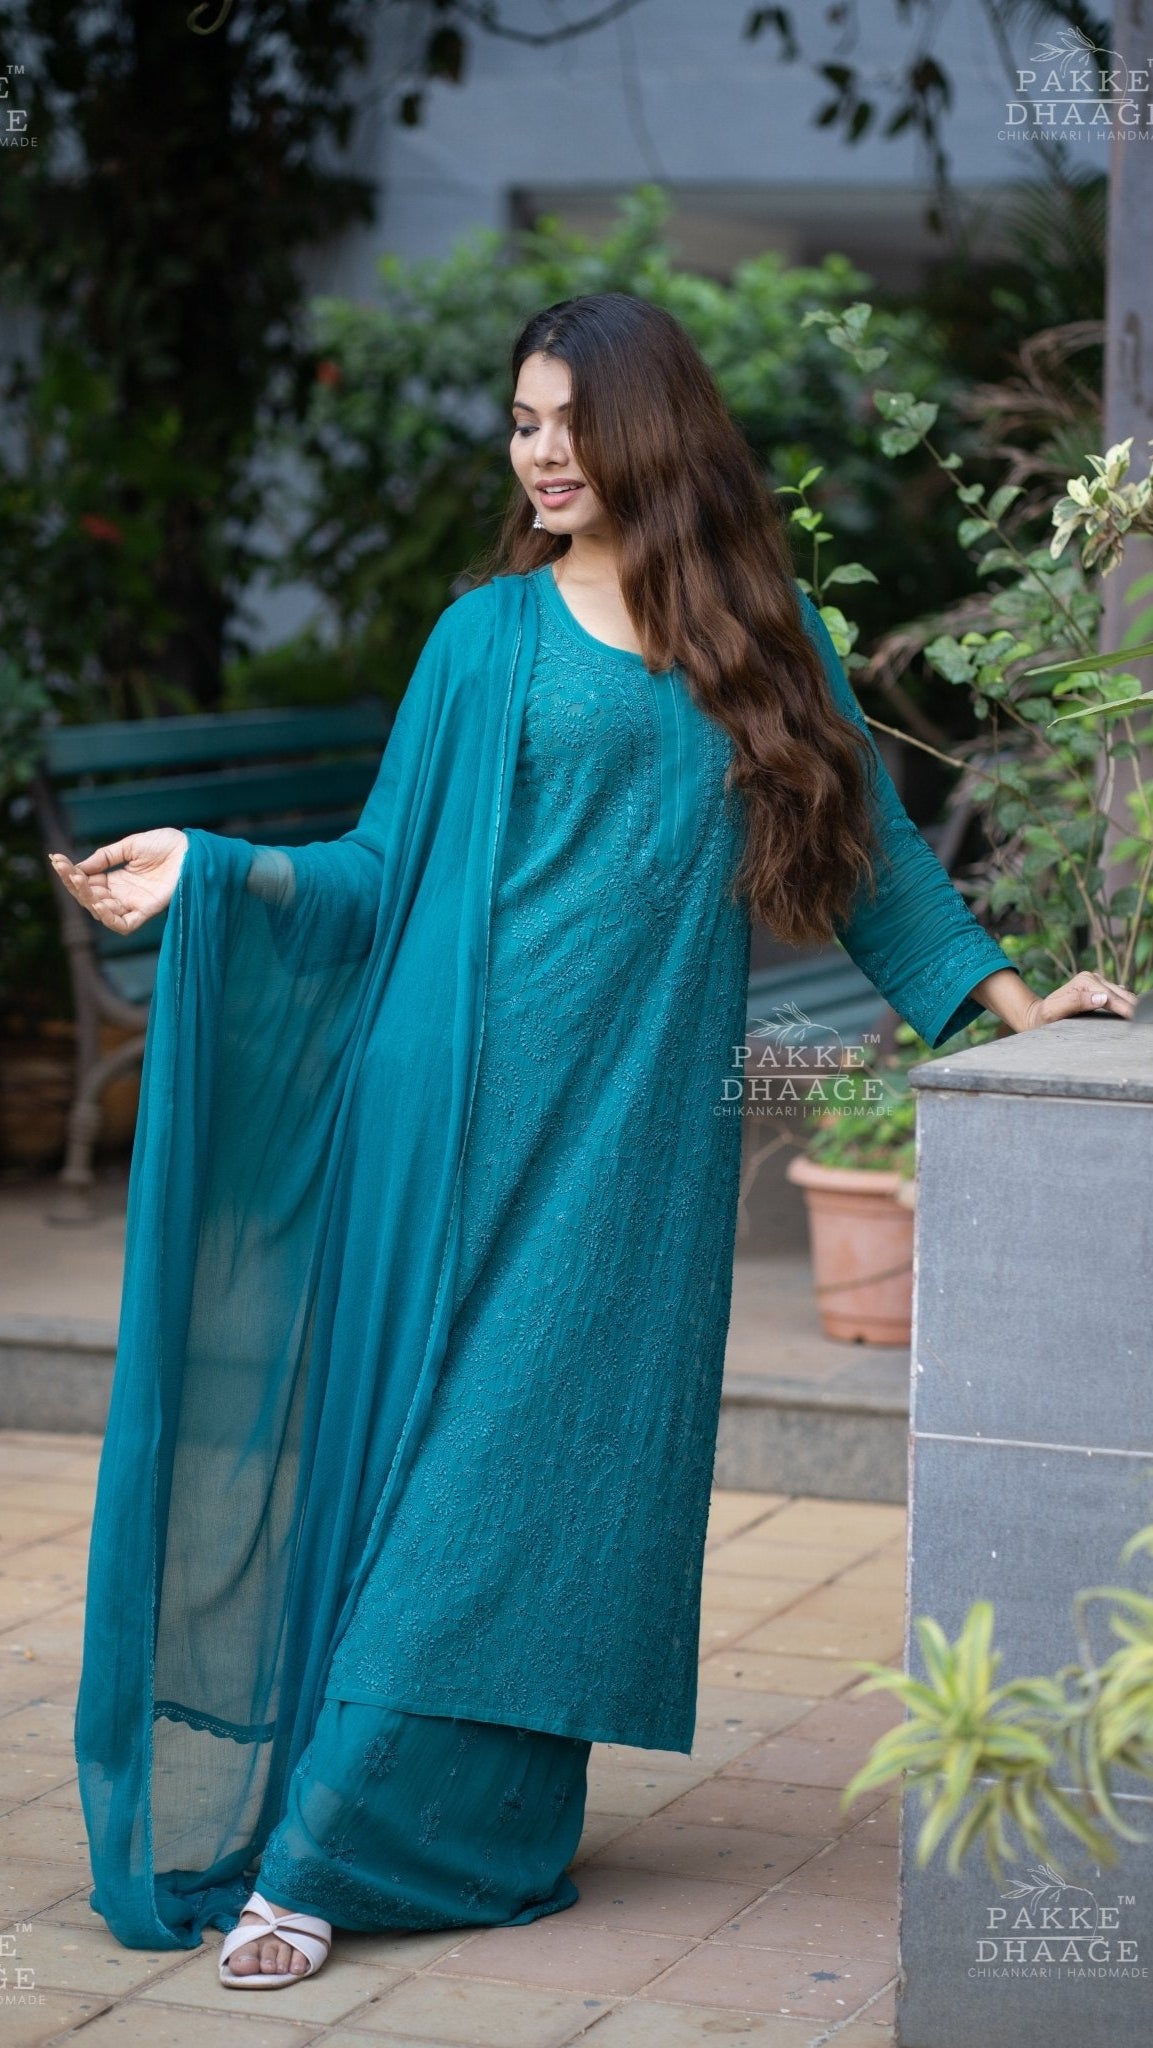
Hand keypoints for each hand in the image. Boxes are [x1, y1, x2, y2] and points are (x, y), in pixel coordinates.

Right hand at [47, 828, 188, 933]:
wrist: (192, 850)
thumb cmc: (166, 846)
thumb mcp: (130, 846)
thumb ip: (105, 857)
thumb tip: (79, 866)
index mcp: (118, 879)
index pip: (88, 882)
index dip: (71, 874)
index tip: (56, 860)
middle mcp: (123, 894)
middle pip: (90, 897)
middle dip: (75, 884)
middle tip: (66, 870)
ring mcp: (134, 904)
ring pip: (102, 911)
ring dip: (87, 898)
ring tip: (80, 882)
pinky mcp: (146, 912)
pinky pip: (124, 924)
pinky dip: (109, 918)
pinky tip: (97, 903)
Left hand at [1019, 969, 1136, 1028]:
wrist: (1037, 1014)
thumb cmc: (1044, 1016)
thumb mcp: (1054, 1011)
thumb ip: (1076, 1002)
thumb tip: (1103, 998)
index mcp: (1085, 981)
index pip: (1112, 997)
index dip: (1126, 1009)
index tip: (1138, 1018)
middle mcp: (1093, 978)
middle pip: (1121, 994)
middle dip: (1136, 1006)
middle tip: (1148, 1019)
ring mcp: (1098, 982)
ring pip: (1123, 994)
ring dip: (1135, 1004)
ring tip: (1146, 1015)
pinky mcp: (1100, 988)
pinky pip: (1119, 995)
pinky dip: (1128, 1003)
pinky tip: (1137, 1010)